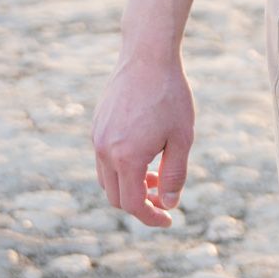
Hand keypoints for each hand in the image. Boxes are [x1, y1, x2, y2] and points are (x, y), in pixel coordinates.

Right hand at [92, 52, 194, 228]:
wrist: (147, 56)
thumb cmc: (170, 95)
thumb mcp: (182, 138)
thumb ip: (174, 175)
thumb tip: (167, 204)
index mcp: (126, 158)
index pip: (132, 204)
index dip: (150, 217)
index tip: (168, 220)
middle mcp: (104, 151)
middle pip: (115, 197)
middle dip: (139, 204)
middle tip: (163, 197)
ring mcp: (97, 137)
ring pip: (107, 179)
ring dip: (129, 185)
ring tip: (155, 175)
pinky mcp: (96, 125)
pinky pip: (103, 158)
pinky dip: (120, 167)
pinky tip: (144, 153)